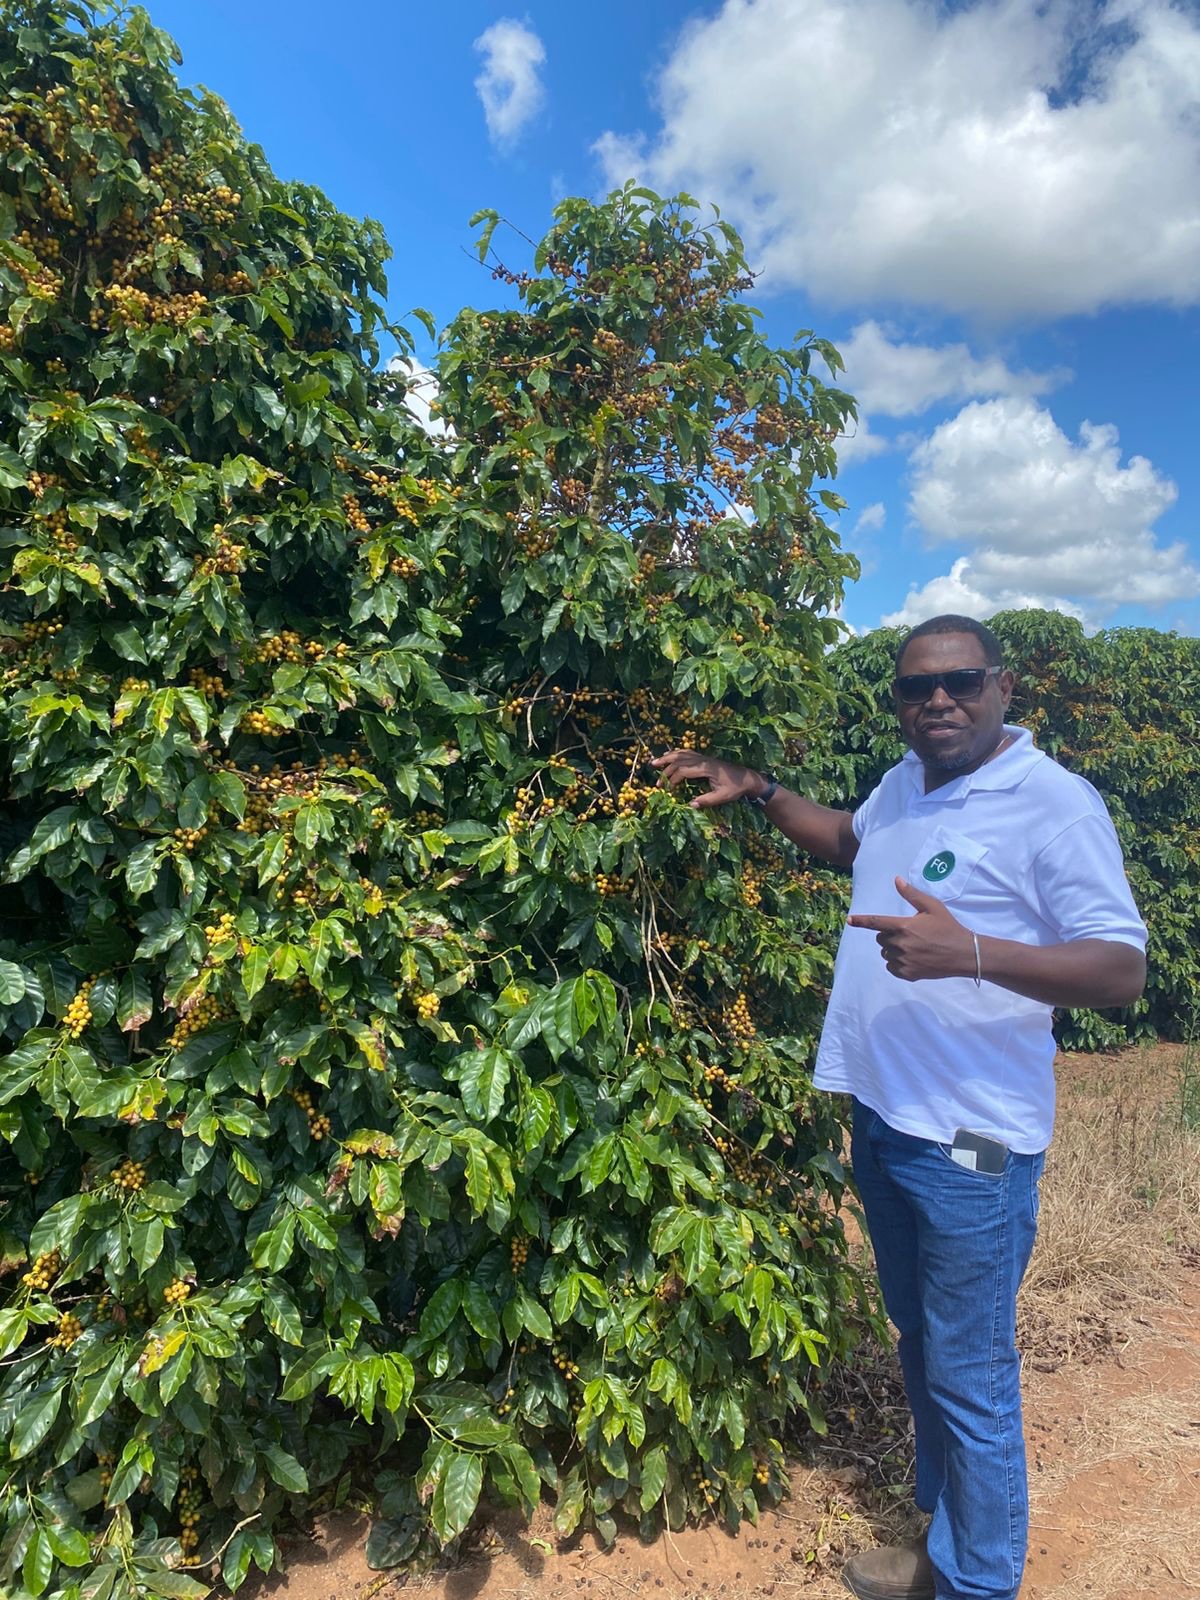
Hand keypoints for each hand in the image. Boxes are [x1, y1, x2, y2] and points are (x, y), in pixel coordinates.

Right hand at [650, 749, 764, 808]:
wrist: (746, 778)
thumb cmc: (735, 788)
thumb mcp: (722, 797)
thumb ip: (706, 801)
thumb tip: (690, 805)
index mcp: (706, 768)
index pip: (683, 770)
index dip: (673, 780)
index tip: (668, 790)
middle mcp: (703, 760)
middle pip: (679, 760)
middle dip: (666, 770)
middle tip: (657, 783)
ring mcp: (703, 757)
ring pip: (681, 754)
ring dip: (667, 758)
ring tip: (654, 763)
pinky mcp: (704, 758)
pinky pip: (687, 752)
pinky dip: (676, 753)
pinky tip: (669, 755)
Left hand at [846, 877, 974, 981]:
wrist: (964, 954)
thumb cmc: (948, 927)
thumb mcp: (932, 907)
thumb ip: (912, 895)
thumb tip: (896, 880)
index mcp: (903, 926)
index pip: (876, 923)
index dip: (861, 921)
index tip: (849, 920)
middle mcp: (900, 944)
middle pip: (881, 938)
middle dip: (889, 934)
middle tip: (908, 933)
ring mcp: (903, 961)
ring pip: (885, 953)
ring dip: (892, 949)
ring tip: (913, 946)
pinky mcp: (907, 974)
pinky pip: (891, 967)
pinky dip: (896, 963)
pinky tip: (912, 958)